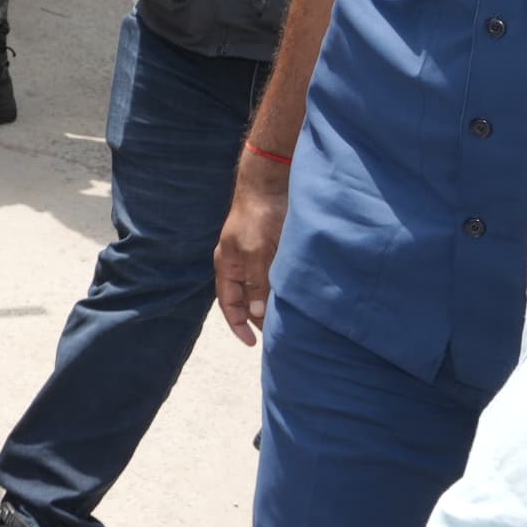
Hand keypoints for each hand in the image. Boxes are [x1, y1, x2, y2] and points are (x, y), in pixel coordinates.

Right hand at [214, 149, 291, 344]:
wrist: (271, 183)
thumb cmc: (258, 215)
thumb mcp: (255, 250)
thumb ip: (256, 281)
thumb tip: (257, 312)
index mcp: (228, 265)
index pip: (229, 303)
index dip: (238, 324)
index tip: (252, 343)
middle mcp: (241, 263)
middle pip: (247, 299)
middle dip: (258, 318)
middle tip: (278, 335)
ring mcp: (258, 256)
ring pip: (263, 289)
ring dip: (273, 304)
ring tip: (290, 321)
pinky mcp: (275, 249)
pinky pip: (277, 276)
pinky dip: (284, 290)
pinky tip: (298, 297)